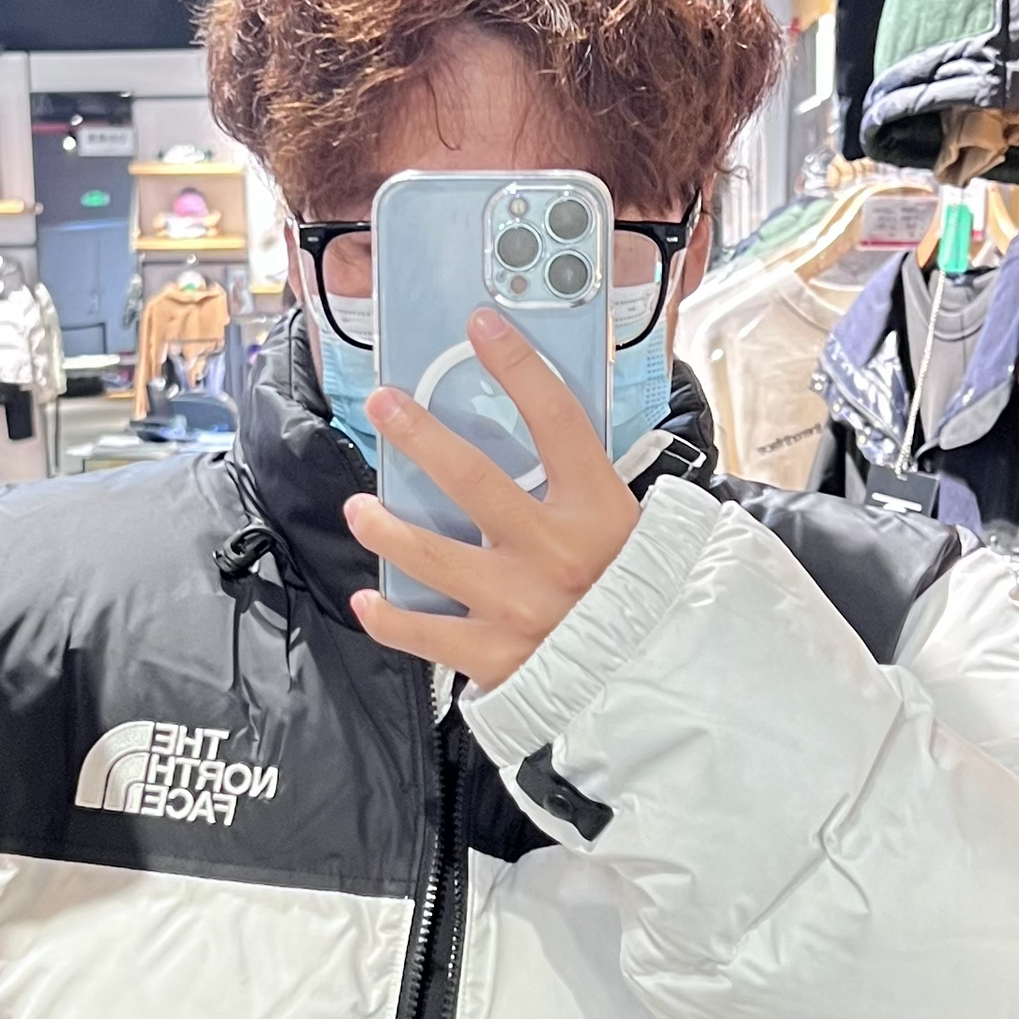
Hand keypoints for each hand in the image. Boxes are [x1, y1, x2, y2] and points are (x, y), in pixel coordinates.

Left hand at [346, 305, 640, 689]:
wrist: (658, 692)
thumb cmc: (648, 606)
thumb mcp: (640, 537)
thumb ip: (594, 496)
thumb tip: (548, 448)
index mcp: (600, 513)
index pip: (557, 420)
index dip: (518, 366)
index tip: (482, 326)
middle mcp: (555, 553)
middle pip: (473, 478)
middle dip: (419, 434)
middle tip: (385, 406)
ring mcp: (520, 606)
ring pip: (431, 554)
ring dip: (386, 526)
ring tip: (361, 507)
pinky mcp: (496, 658)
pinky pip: (426, 634)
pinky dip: (390, 619)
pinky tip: (367, 598)